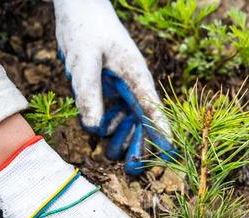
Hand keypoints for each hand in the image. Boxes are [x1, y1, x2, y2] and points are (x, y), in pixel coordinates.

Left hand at [53, 0, 171, 174]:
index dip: (162, 134)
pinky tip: (97, 134)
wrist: (78, 8)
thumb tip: (93, 129)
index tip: (169, 155)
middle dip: (140, 147)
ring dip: (120, 140)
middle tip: (133, 171)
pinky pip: (110, 114)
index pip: (153, 110)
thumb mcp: (85, 60)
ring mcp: (121, 88)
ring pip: (127, 122)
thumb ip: (89, 93)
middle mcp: (133, 85)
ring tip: (110, 155)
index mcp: (137, 77)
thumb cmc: (86, 28)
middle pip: (143, 123)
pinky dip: (105, 126)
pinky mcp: (108, 88)